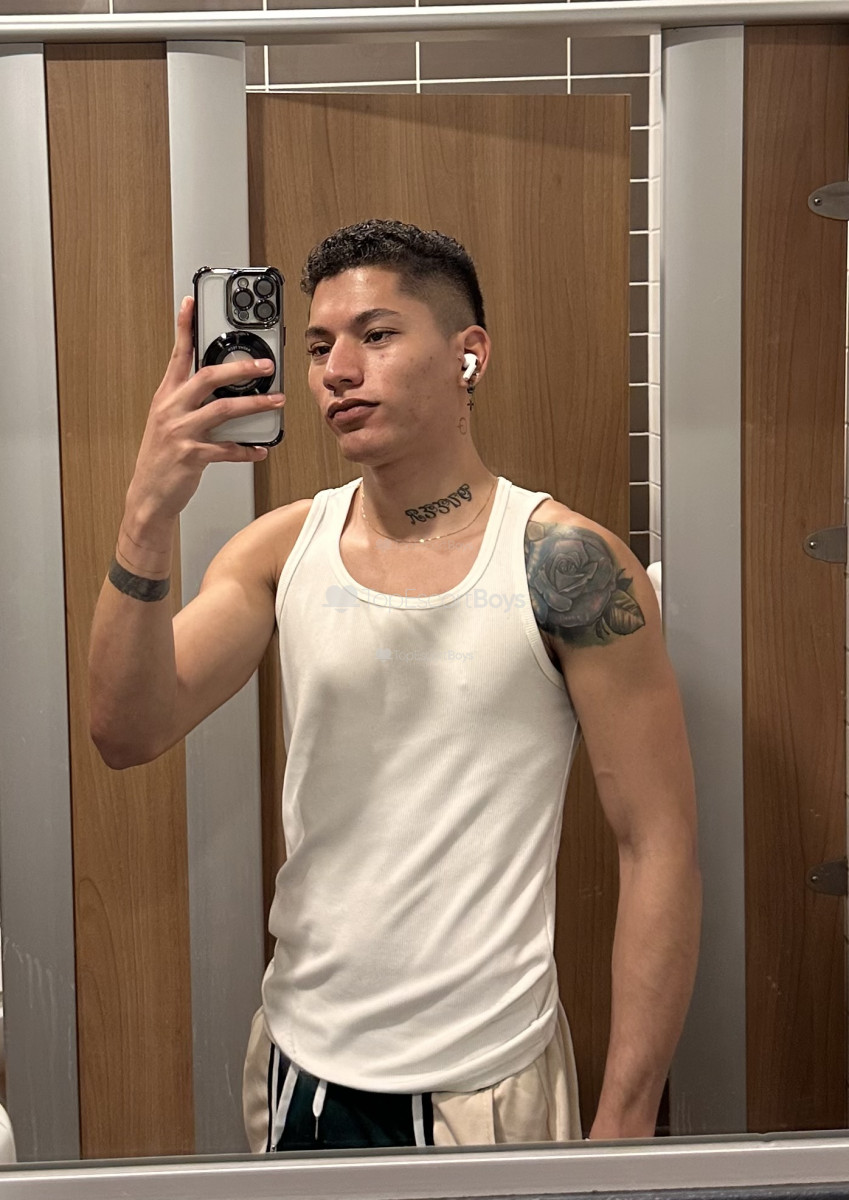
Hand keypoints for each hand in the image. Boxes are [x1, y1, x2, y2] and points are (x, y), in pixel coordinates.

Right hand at [126, 296, 285, 526]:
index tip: (191, 302)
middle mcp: (171, 409)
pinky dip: (247, 449)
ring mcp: (180, 432)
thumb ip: (190, 400)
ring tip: (276, 402)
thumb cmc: (162, 457)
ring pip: (223, 410)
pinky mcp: (191, 455)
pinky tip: (261, 449)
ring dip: (255, 405)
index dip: (184, 327)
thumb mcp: (168, 421)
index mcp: (166, 395)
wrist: (149, 494)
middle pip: (207, 377)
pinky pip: (227, 449)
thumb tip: (224, 387)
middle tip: (266, 365)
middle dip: (240, 368)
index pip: (177, 354)